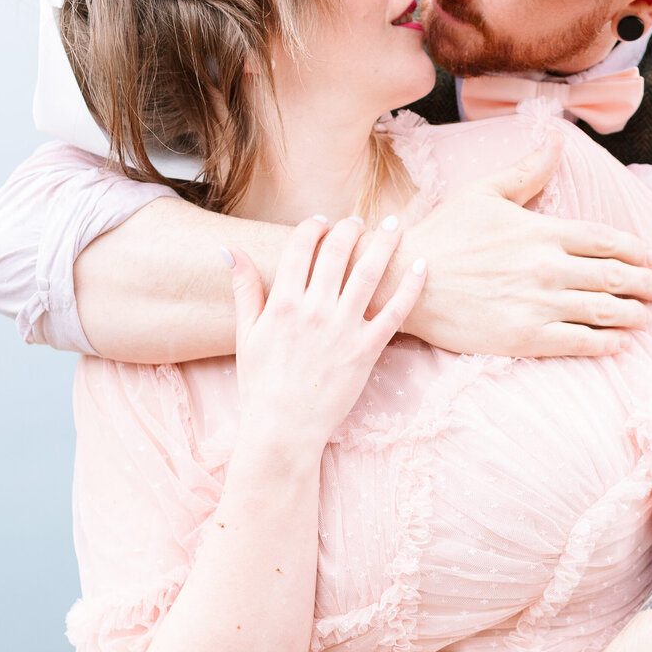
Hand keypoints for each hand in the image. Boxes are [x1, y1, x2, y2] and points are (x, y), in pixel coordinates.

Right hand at [227, 217, 425, 459]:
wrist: (283, 430)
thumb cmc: (261, 385)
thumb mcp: (246, 335)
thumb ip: (244, 289)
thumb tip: (230, 249)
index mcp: (282, 304)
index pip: (301, 247)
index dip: (313, 227)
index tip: (322, 221)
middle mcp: (313, 310)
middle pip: (337, 252)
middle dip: (350, 229)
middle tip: (359, 221)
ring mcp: (342, 329)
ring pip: (369, 273)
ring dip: (384, 243)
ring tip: (394, 225)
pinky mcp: (367, 350)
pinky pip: (395, 312)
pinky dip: (410, 286)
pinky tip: (420, 264)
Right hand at [383, 135, 651, 357]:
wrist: (405, 279)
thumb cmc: (443, 234)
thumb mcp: (484, 192)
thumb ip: (528, 170)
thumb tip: (556, 139)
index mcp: (542, 231)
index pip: (606, 240)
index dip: (635, 250)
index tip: (650, 257)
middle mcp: (548, 267)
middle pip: (614, 276)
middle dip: (646, 284)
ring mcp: (539, 304)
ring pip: (603, 311)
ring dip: (632, 315)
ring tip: (646, 318)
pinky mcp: (525, 337)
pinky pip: (579, 342)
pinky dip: (605, 344)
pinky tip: (618, 344)